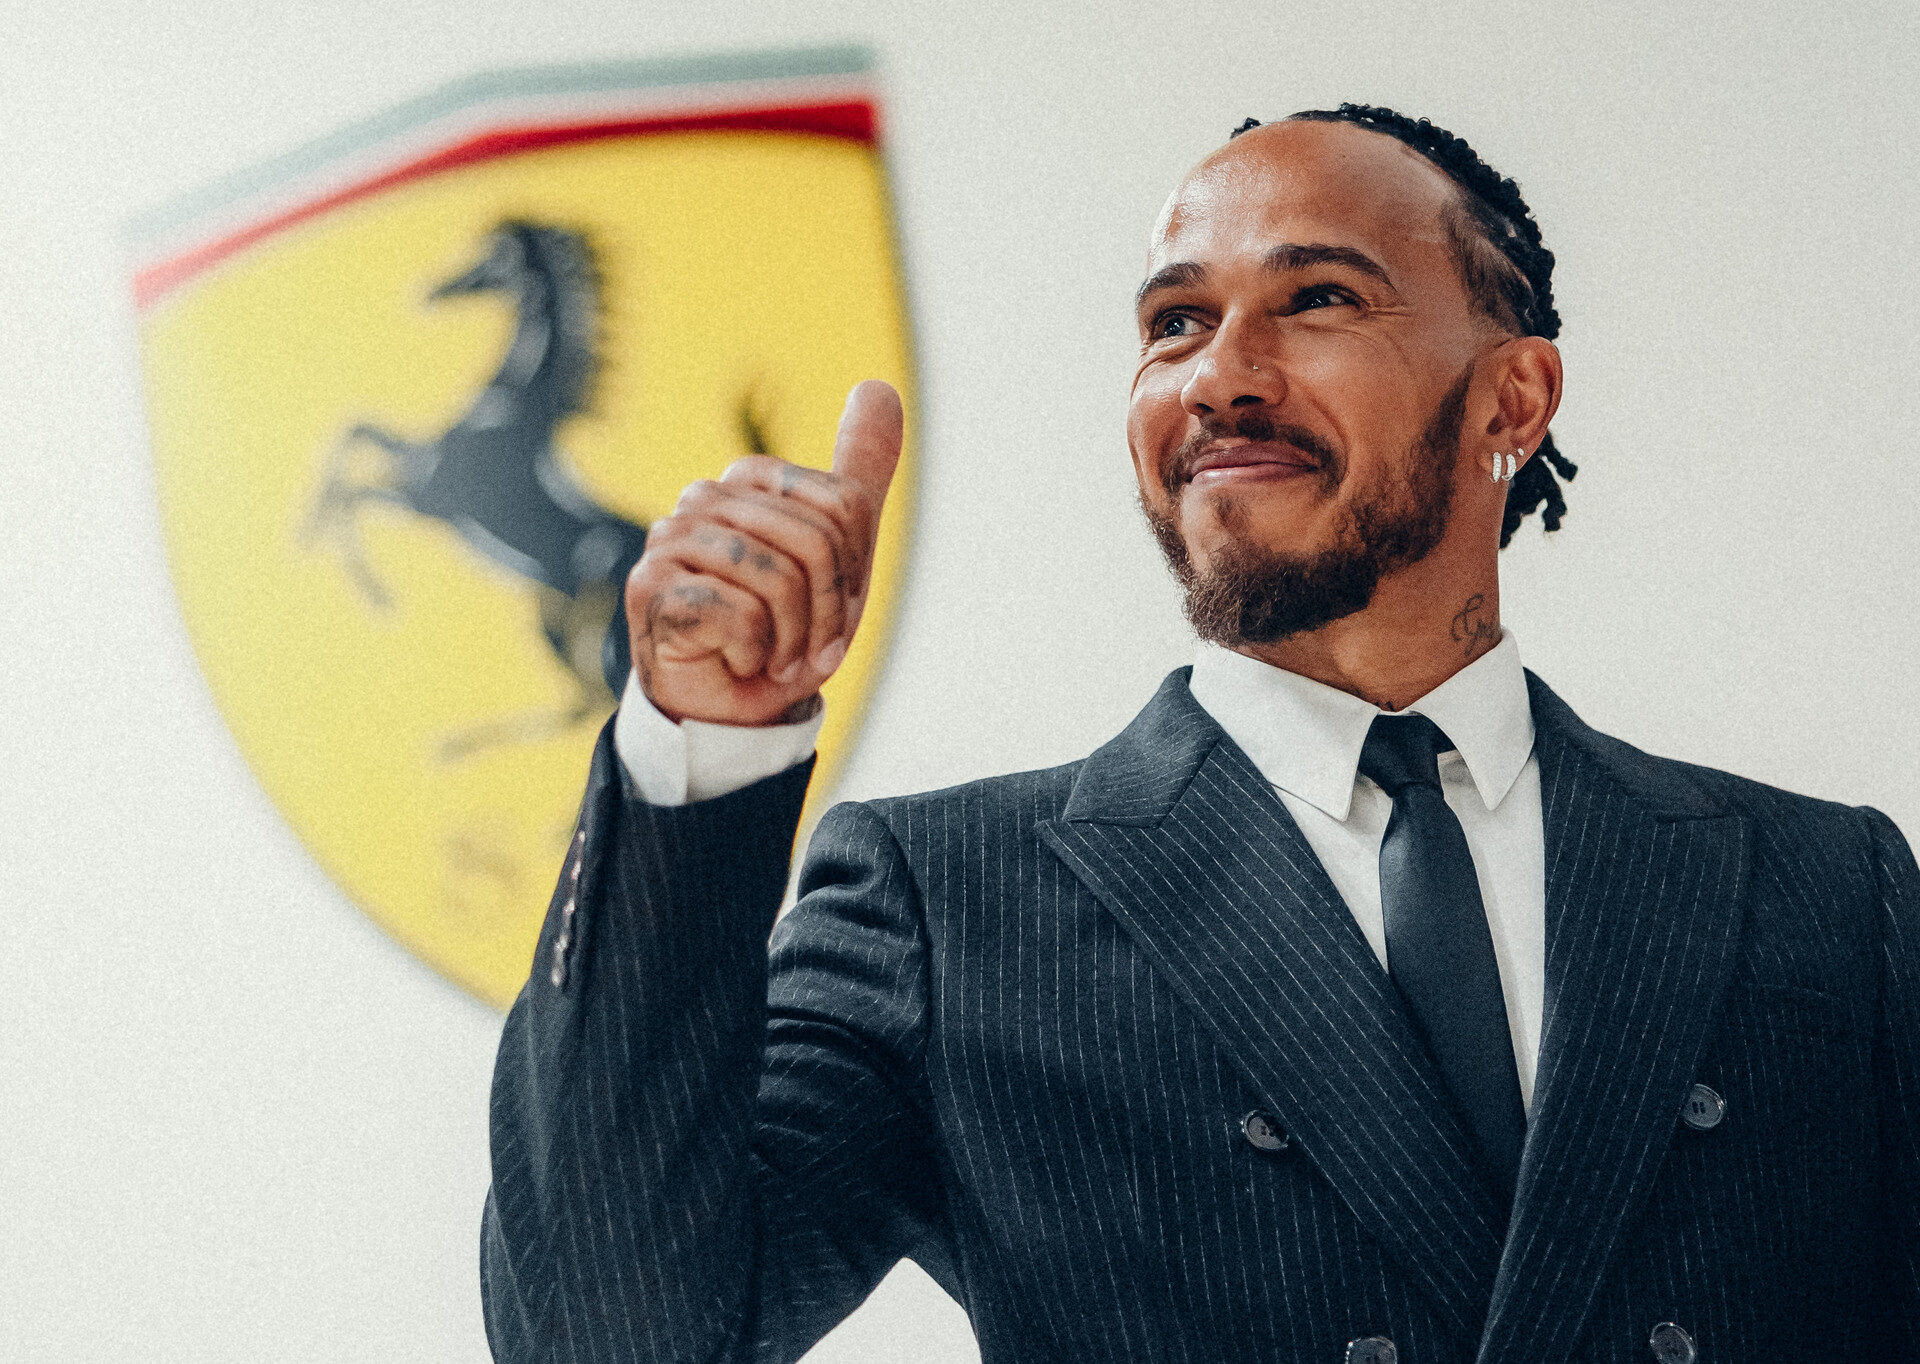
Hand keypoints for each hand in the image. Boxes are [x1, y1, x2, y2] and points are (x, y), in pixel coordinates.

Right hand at [625, 380, 903, 725]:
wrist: (728, 709)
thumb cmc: (778, 630)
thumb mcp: (838, 552)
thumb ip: (858, 474)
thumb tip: (879, 388)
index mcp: (748, 480)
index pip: (842, 508)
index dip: (849, 575)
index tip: (827, 614)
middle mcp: (703, 498)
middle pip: (813, 542)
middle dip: (825, 614)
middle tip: (802, 649)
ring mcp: (670, 539)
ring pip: (777, 580)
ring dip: (790, 639)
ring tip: (771, 657)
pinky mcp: (651, 586)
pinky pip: (741, 612)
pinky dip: (754, 652)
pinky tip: (735, 658)